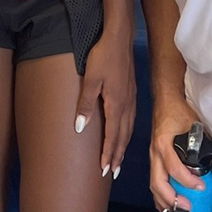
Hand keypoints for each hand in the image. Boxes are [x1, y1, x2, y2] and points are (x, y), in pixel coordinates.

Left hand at [75, 30, 135, 178]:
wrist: (119, 38)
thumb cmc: (103, 57)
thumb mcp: (90, 79)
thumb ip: (85, 104)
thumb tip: (79, 128)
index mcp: (116, 104)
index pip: (113, 136)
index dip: (108, 154)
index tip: (105, 171)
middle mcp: (127, 105)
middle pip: (123, 137)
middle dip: (118, 156)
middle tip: (113, 173)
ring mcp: (132, 99)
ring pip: (129, 130)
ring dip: (123, 147)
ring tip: (118, 160)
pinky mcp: (132, 92)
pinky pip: (131, 120)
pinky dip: (127, 133)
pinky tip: (124, 134)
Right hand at [149, 96, 203, 211]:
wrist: (165, 100)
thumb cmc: (177, 110)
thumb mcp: (195, 125)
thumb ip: (205, 143)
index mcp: (163, 143)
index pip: (173, 167)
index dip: (187, 180)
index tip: (201, 186)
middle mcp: (155, 152)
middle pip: (157, 182)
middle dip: (171, 198)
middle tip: (187, 207)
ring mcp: (153, 156)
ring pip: (153, 184)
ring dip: (164, 200)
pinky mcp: (154, 158)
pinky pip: (154, 180)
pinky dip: (160, 194)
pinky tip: (168, 202)